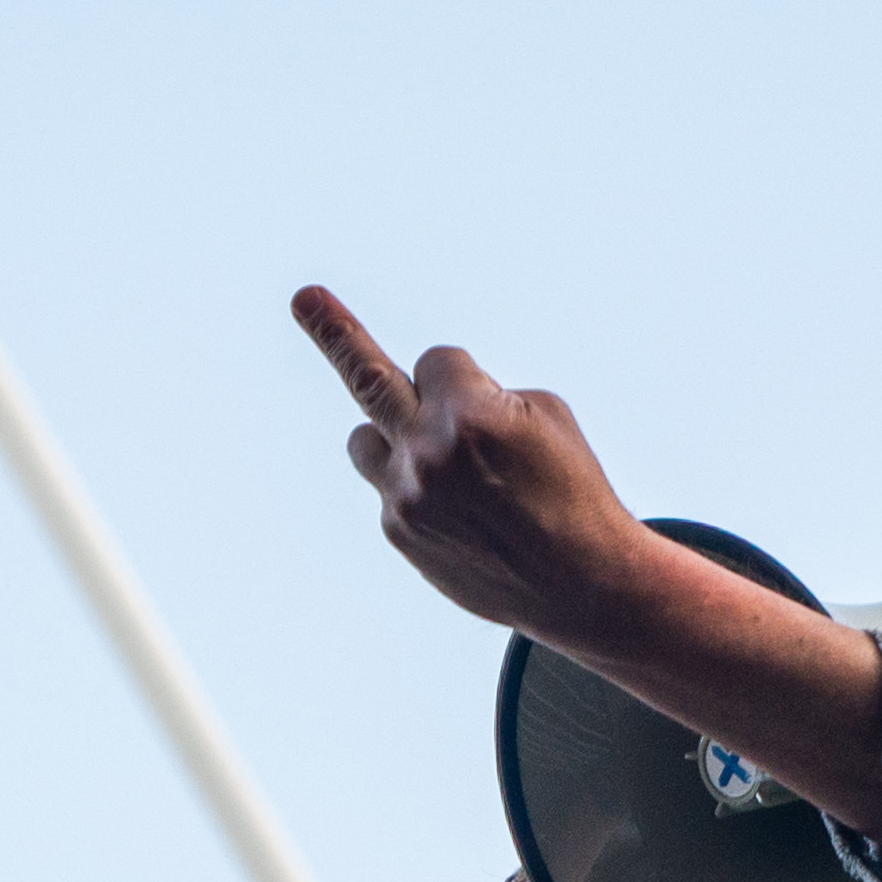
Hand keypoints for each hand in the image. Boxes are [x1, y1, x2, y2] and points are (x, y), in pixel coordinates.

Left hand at [292, 290, 671, 642]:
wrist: (578, 583)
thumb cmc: (570, 488)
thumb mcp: (545, 416)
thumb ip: (479, 394)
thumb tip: (425, 401)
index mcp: (470, 415)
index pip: (437, 360)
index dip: (467, 379)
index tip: (491, 403)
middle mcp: (429, 454)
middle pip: (366, 377)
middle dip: (336, 332)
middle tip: (303, 298)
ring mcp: (407, 496)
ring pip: (365, 438)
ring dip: (391, 434)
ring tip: (434, 458)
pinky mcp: (398, 531)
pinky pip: (389, 486)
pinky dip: (418, 487)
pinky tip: (463, 515)